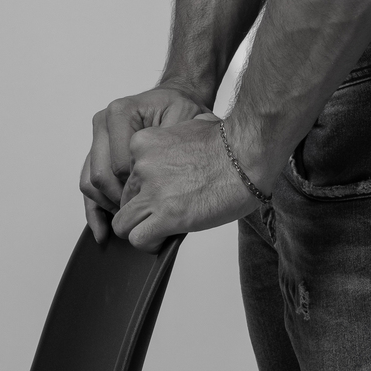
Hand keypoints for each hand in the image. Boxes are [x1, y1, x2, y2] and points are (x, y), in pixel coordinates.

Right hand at [81, 83, 209, 242]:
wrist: (174, 100)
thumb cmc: (181, 108)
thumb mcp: (187, 120)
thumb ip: (173, 147)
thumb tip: (163, 185)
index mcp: (121, 113)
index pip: (119, 165)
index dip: (136, 191)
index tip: (154, 205)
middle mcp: (103, 123)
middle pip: (100, 177)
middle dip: (120, 203)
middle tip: (142, 218)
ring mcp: (97, 138)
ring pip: (89, 184)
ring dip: (106, 208)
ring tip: (128, 224)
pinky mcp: (96, 151)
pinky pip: (87, 183)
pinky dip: (94, 209)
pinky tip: (103, 231)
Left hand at [111, 115, 256, 251]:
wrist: (248, 154)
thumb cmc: (230, 142)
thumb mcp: (191, 126)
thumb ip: (175, 138)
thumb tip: (181, 144)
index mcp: (144, 143)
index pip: (127, 174)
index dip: (142, 188)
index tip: (160, 194)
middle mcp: (142, 166)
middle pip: (124, 199)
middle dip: (142, 209)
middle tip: (165, 213)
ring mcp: (152, 192)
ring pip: (123, 223)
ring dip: (140, 229)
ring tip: (161, 230)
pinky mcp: (167, 216)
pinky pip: (138, 239)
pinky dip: (149, 244)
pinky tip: (165, 240)